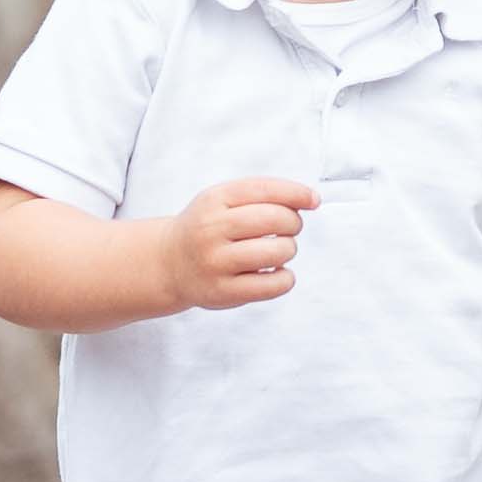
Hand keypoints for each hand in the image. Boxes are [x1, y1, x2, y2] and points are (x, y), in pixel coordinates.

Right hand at [151, 177, 317, 312]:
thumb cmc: (208, 228)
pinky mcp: (222, 292)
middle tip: (288, 229)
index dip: (297, 193)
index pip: (266, 189)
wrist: (169, 262)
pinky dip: (286, 278)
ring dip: (288, 249)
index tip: (313, 200)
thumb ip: (261, 194)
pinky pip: (273, 285)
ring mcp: (215, 262)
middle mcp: (211, 229)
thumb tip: (310, 199)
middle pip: (276, 219)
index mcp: (214, 200)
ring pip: (277, 252)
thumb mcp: (222, 200)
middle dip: (294, 223)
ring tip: (278, 250)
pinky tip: (275, 273)